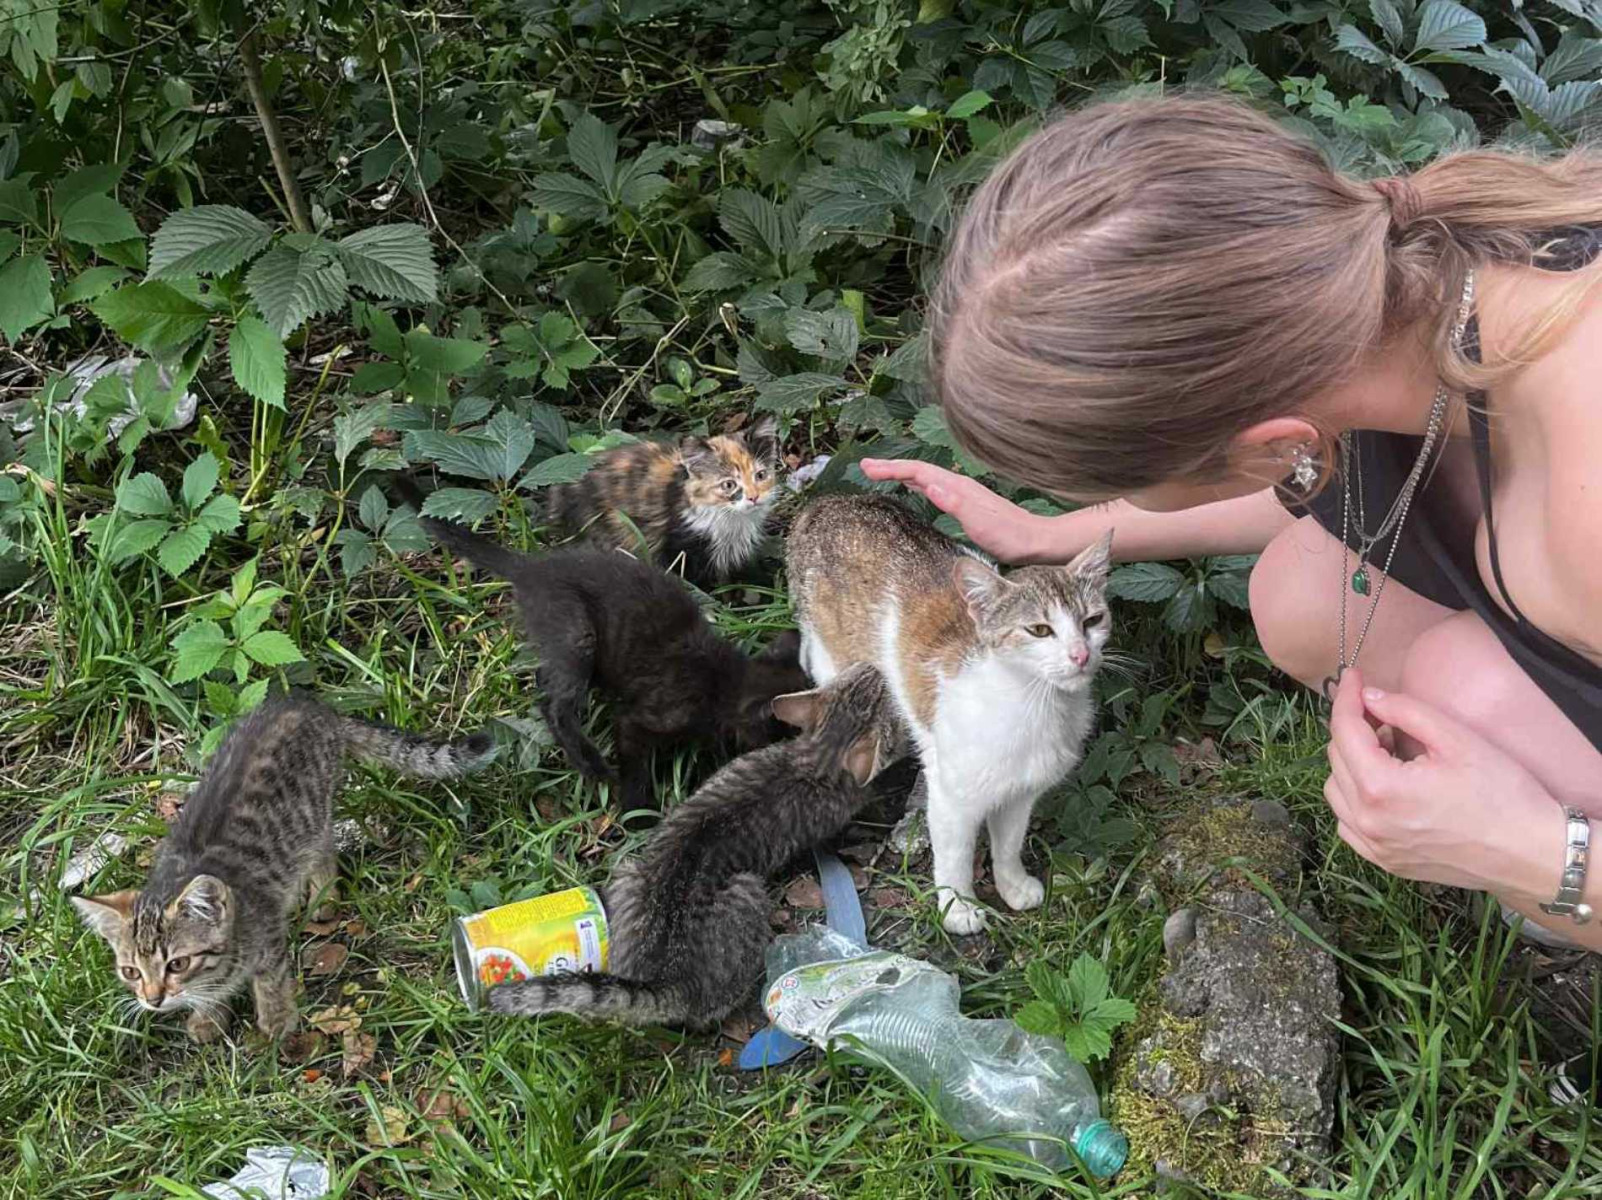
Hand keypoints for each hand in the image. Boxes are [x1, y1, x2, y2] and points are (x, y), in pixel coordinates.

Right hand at [859, 459, 1046, 563]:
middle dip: (890, 466)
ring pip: (924, 477)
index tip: (867, 468)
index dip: (892, 468)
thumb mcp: (980, 522)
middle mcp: (958, 486)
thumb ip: (955, 503)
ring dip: (901, 473)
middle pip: (918, 470)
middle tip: (864, 467)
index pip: (918, 471)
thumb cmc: (1009, 536)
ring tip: (879, 473)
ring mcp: (962, 494)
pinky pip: (933, 488)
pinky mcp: (965, 504)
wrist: (1035, 541)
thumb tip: (931, 485)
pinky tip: (913, 488)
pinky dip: (915, 484)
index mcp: (958, 487)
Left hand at [1323, 669, 1563, 894]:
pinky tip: (1383, 784)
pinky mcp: (1385, 861)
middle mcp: (1368, 820)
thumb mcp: (1457, 740)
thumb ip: (1406, 711)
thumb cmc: (1503, 794)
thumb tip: (1369, 696)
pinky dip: (1354, 796)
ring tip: (1386, 746)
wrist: (1533, 854)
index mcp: (1381, 788)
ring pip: (1336, 790)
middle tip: (1380, 710)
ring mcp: (1374, 846)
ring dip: (1351, 761)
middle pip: (1337, 758)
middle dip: (1352, 726)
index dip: (1347, 697)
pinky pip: (1348, 822)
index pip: (1345, 730)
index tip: (1354, 675)